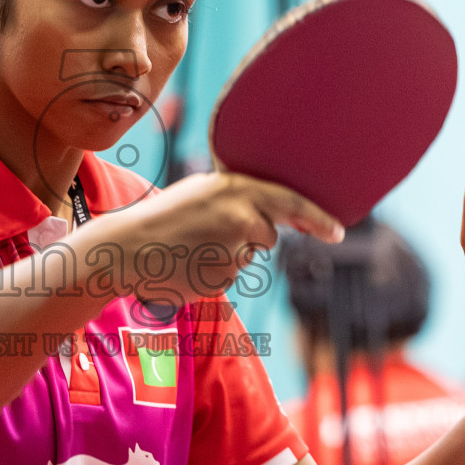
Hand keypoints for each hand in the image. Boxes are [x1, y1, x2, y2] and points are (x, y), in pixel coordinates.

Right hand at [86, 172, 343, 308]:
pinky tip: (188, 263)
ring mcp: (234, 249)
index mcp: (236, 187)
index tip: (338, 232)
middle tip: (212, 237)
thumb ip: (238, 196)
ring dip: (227, 255)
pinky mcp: (224, 277)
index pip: (291, 202)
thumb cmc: (162, 217)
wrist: (126, 247)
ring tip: (191, 246)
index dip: (319, 219)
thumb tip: (272, 211)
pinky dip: (213, 272)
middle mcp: (241, 216)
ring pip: (246, 257)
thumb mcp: (203, 191)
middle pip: (268, 235)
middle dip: (248, 238)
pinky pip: (230, 276)